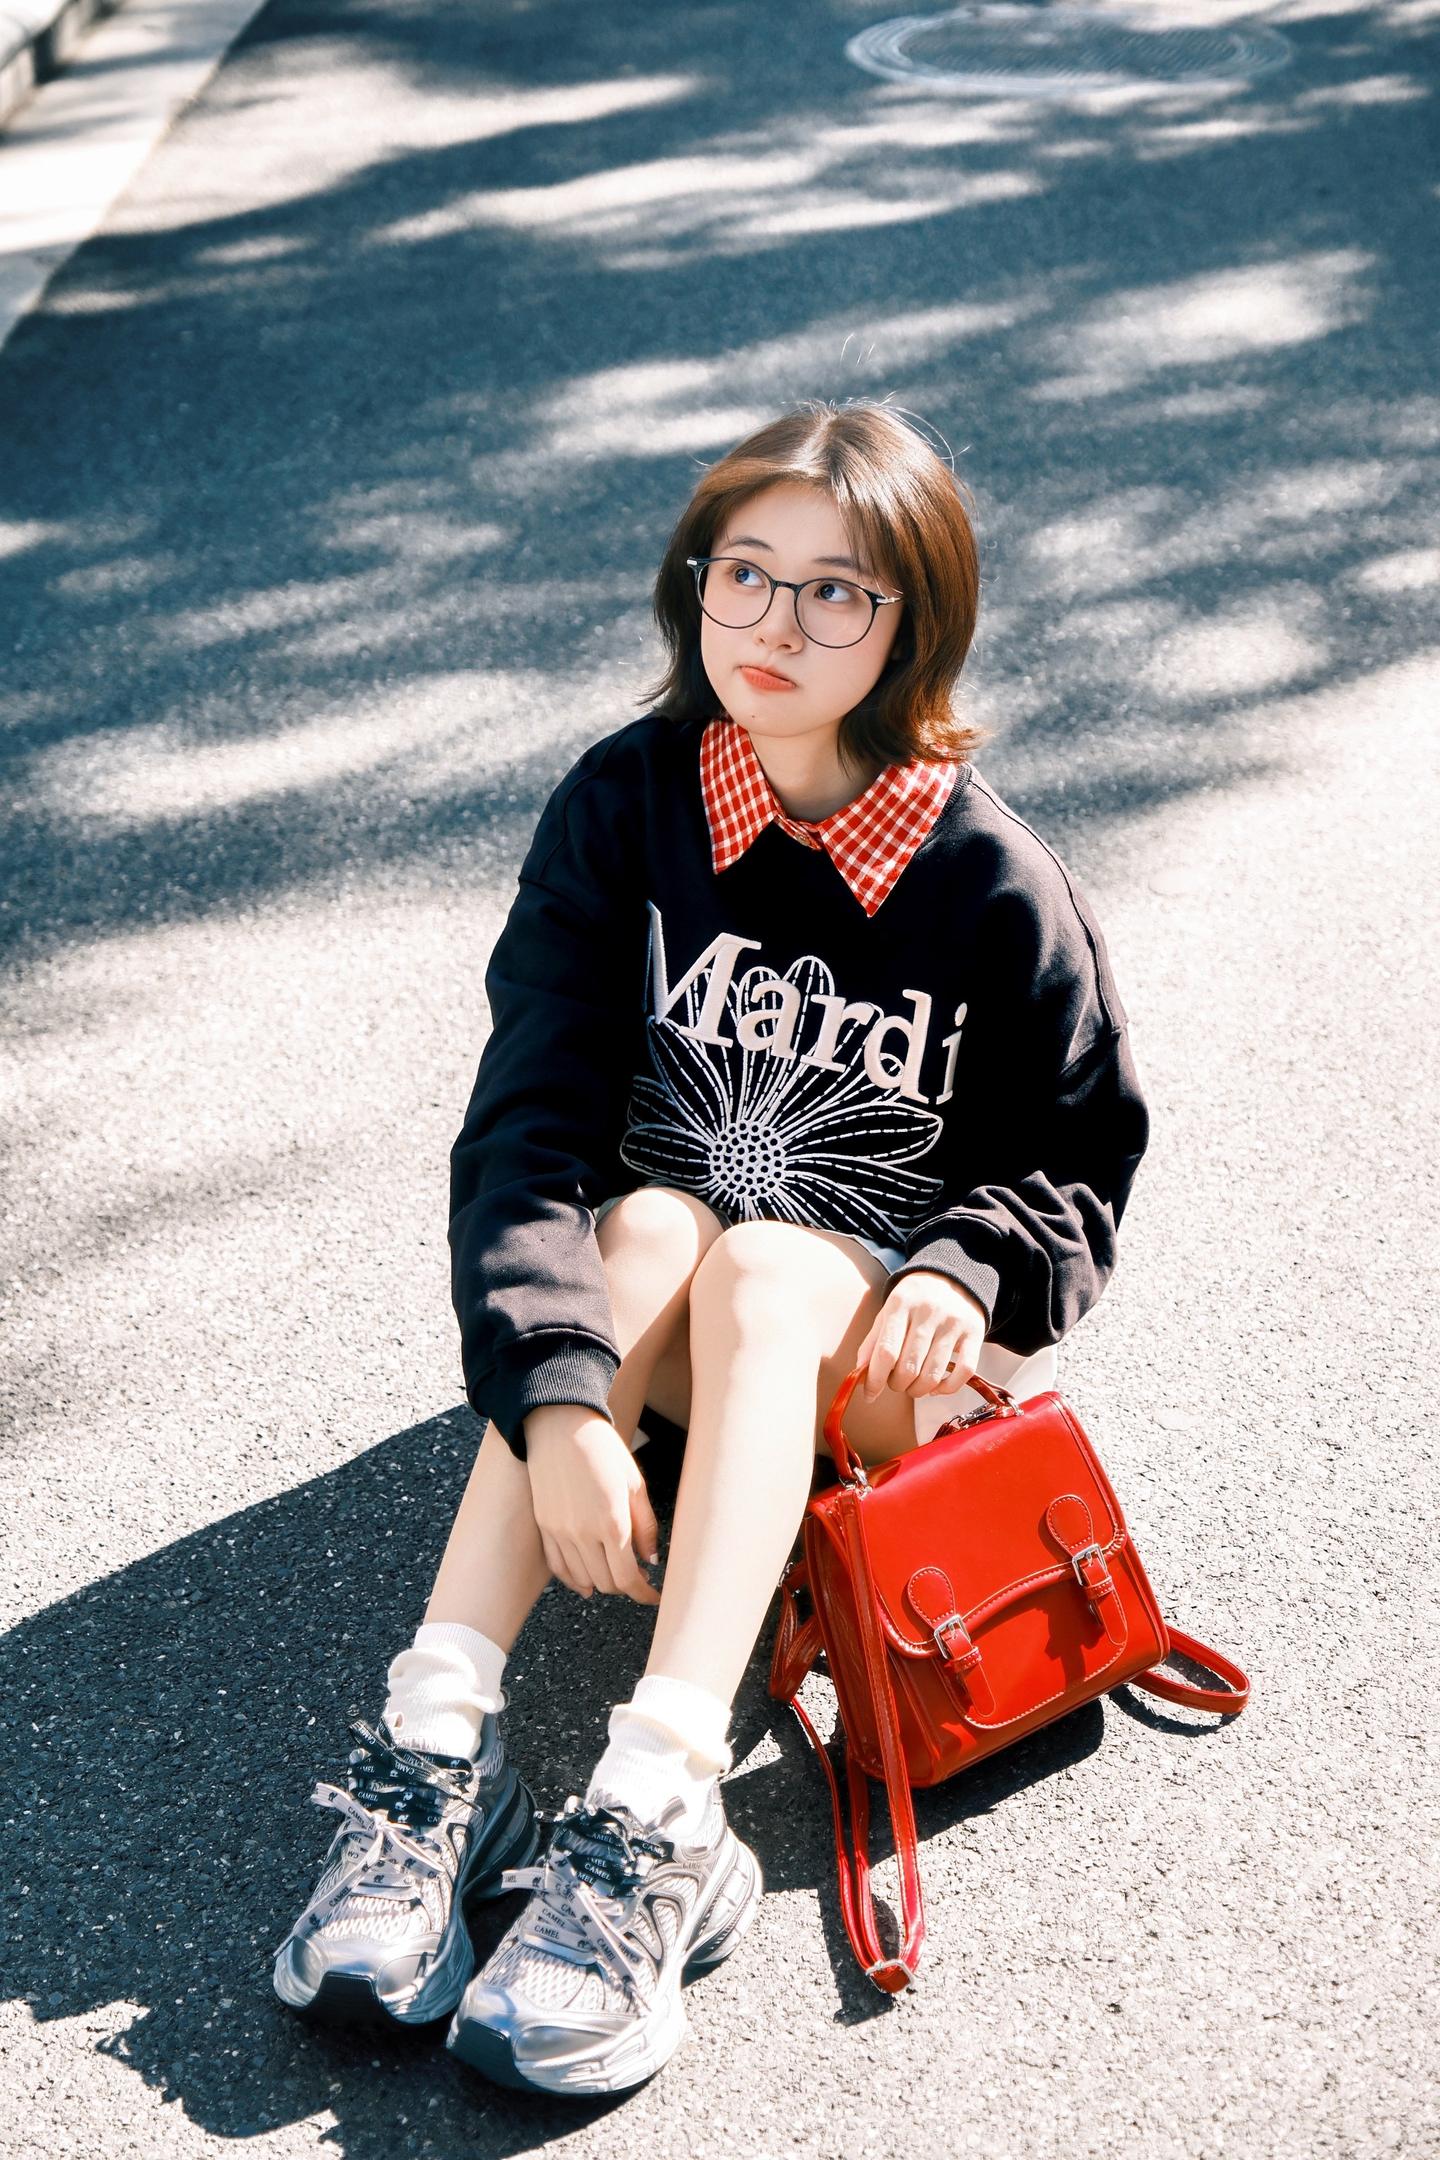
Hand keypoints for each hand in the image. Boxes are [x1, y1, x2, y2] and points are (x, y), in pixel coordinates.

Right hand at [524, 1405, 661, 1604]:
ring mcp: (560, 1532)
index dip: (644, 1594)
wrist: (560, 1426)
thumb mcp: (635, 1484)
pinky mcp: (545, 1527)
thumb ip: (645, 1526)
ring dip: (603, 1583)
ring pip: (583, 1580)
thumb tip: (652, 1561)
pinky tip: (587, 1581)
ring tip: (617, 1572)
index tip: (655, 1597)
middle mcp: (583, 1534)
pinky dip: (575, 1579)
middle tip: (640, 1577)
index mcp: (612, 1523)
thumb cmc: (604, 1449)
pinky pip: (559, 1567)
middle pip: (607, 1583)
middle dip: (627, 1586)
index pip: (628, 1579)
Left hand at [855, 1270, 987, 1403]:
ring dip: (919, 1390)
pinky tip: (938, 1386)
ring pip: (933, 1374)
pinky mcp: (974, 1333)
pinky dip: (948, 1388)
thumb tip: (860, 1374)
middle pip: (908, 1368)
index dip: (875, 1380)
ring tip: (914, 1386)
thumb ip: (872, 1343)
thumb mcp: (888, 1313)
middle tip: (897, 1382)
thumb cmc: (913, 1301)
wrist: (952, 1277)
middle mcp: (928, 1312)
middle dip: (897, 1385)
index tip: (870, 1394)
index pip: (886, 1352)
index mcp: (901, 1304)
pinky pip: (964, 1371)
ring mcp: (953, 1322)